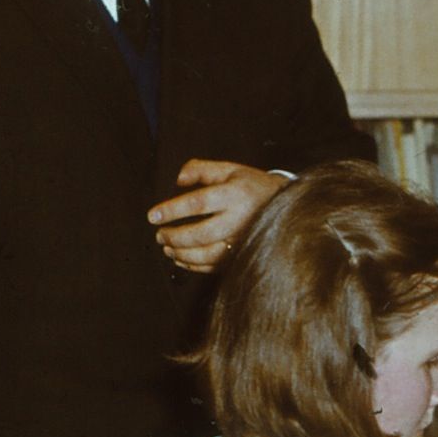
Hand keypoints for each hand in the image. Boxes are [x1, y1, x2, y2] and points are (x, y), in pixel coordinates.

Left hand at [147, 160, 290, 272]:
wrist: (284, 205)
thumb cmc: (251, 185)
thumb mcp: (230, 169)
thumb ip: (201, 170)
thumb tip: (178, 180)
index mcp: (235, 194)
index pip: (199, 203)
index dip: (173, 210)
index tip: (153, 215)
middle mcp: (240, 220)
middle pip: (201, 234)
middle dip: (174, 237)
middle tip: (159, 234)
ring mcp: (242, 241)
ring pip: (207, 255)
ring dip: (182, 254)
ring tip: (167, 247)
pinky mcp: (242, 256)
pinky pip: (215, 266)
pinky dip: (194, 265)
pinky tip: (181, 259)